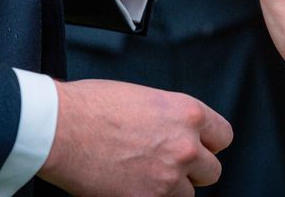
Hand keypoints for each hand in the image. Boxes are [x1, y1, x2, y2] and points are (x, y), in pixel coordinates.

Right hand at [38, 80, 232, 196]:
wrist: (60, 127)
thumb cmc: (94, 105)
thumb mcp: (146, 98)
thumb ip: (171, 117)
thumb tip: (177, 131)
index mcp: (188, 112)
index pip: (223, 137)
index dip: (209, 144)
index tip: (200, 148)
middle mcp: (185, 145)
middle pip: (212, 171)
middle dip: (194, 170)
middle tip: (170, 165)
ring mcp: (168, 176)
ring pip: (188, 194)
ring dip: (171, 188)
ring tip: (145, 176)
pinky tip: (132, 186)